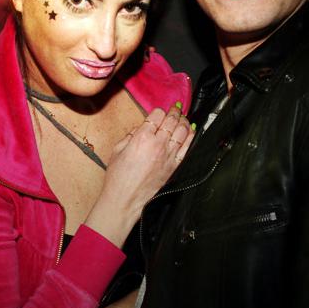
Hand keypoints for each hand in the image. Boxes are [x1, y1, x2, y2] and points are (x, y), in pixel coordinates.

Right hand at [84, 105, 194, 246]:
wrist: (125, 198)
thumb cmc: (118, 177)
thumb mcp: (117, 150)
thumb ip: (130, 135)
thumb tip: (140, 128)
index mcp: (142, 137)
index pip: (157, 115)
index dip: (158, 112)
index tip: (157, 113)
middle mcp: (157, 144)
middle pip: (171, 121)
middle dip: (174, 112)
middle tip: (175, 109)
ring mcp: (168, 155)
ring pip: (182, 131)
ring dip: (184, 121)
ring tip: (182, 117)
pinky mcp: (174, 166)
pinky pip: (187, 147)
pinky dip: (191, 136)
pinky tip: (190, 130)